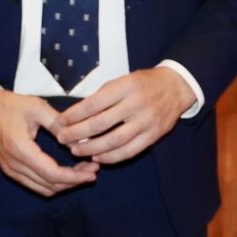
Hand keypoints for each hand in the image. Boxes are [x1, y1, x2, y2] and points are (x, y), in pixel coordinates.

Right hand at [0, 87, 98, 195]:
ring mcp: (11, 170)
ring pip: (43, 188)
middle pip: (49, 185)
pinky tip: (65, 172)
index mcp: (21, 149)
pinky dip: (52, 182)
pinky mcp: (11, 170)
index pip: (52, 174)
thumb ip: (58, 124)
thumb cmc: (9, 105)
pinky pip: (35, 184)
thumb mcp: (37, 107)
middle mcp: (14, 165)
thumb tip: (80, 139)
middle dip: (74, 181)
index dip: (75, 177)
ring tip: (82, 171)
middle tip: (93, 170)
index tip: (92, 172)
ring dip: (64, 184)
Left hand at [55, 68, 192, 164]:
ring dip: (91, 148)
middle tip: (62, 139)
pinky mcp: (154, 135)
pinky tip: (98, 157)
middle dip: (77, 133)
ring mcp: (146, 121)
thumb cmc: (143, 83)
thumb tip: (76, 114)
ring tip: (76, 150)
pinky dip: (111, 157)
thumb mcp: (122, 80)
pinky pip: (130, 151)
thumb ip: (103, 96)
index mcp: (126, 86)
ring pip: (114, 141)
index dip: (75, 115)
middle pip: (101, 124)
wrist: (176, 87)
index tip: (61, 121)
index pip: (94, 103)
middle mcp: (136, 104)